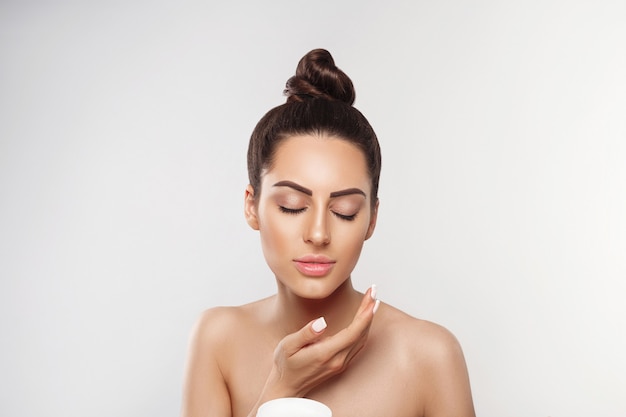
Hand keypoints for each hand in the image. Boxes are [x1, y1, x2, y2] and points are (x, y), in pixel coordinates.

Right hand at [265, 287, 379, 397]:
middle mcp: (337, 360)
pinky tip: (364, 319)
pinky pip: (357, 345)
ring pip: (361, 339)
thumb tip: (322, 322)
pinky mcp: (340, 364)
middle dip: (369, 311)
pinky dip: (363, 329)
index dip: (364, 314)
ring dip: (368, 319)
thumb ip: (306, 334)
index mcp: (325, 354)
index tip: (371, 297)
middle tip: (373, 291)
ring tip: (371, 302)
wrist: (286, 389)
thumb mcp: (288, 346)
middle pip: (361, 333)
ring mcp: (340, 363)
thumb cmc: (285, 365)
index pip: (352, 332)